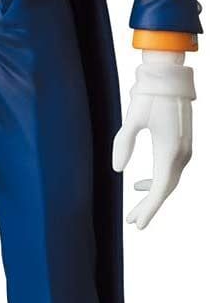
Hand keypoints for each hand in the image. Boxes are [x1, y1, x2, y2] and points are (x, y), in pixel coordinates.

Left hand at [112, 52, 194, 228]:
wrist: (170, 77)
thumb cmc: (150, 95)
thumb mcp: (132, 119)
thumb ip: (123, 144)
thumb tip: (117, 170)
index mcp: (169, 151)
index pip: (160, 189)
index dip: (149, 209)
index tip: (138, 224)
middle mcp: (181, 154)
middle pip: (165, 189)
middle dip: (149, 207)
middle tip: (132, 221)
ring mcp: (185, 149)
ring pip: (170, 181)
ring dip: (153, 195)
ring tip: (135, 208)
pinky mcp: (183, 144)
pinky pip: (172, 170)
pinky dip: (158, 181)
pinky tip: (141, 183)